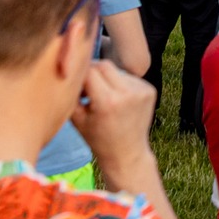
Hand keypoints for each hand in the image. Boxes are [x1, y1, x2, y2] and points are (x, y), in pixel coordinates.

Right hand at [70, 60, 158, 182]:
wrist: (127, 153)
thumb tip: (68, 72)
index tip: (74, 81)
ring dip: (107, 78)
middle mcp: (128, 93)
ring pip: (117, 71)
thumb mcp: (78, 119)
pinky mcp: (150, 89)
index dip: (79, 73)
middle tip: (85, 83)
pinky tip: (116, 98)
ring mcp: (142, 90)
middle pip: (104, 66)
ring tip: (101, 95)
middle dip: (92, 71)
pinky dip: (120, 83)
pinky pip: (129, 78)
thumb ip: (72, 94)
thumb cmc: (98, 139)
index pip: (90, 71)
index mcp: (108, 101)